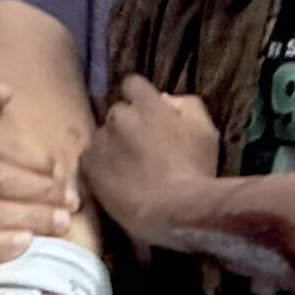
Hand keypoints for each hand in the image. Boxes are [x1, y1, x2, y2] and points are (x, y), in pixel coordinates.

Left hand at [80, 76, 222, 245]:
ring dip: (113, 146)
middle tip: (142, 147)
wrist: (175, 210)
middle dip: (128, 125)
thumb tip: (166, 100)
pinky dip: (100, 166)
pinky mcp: (89, 166)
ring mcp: (101, 141)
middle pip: (118, 112)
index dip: (139, 98)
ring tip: (128, 169)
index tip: (146, 114)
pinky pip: (89, 158)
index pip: (132, 84)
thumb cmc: (195, 170)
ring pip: (103, 136)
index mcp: (147, 104)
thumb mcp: (205, 130)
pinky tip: (115, 181)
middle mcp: (119, 116)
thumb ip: (186, 105)